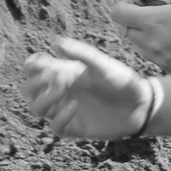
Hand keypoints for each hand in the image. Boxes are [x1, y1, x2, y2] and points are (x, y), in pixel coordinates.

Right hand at [22, 38, 155, 138]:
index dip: (31, 66)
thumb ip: (81, 53)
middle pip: (29, 89)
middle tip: (55, 78)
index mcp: (63, 73)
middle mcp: (60, 92)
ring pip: (36, 108)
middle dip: (35, 82)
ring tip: (61, 90)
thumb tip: (56, 42)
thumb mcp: (103, 65)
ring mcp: (65, 110)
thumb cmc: (121, 80)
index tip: (42, 62)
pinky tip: (75, 107)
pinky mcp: (74, 127)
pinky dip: (60, 117)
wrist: (140, 104)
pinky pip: (55, 127)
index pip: (33, 69)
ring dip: (44, 99)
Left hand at [111, 0, 170, 78]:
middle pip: (126, 31)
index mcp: (154, 21)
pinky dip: (164, 50)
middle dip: (136, 20)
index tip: (145, 2)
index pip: (117, 13)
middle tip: (162, 13)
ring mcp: (163, 61)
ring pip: (140, 47)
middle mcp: (153, 44)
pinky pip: (157, 60)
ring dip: (148, 36)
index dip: (127, 5)